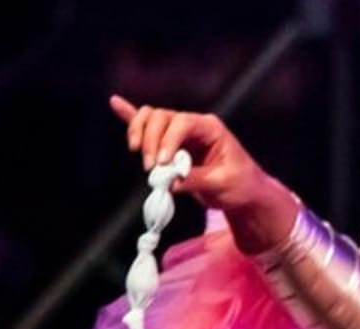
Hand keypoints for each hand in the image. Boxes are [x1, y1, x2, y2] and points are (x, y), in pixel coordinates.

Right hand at [109, 95, 298, 253]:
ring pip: (151, 119)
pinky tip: (115, 103)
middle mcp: (192, 125)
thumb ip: (195, 180)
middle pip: (161, 117)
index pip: (182, 123)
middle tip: (151, 169)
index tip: (162, 164)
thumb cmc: (239, 185)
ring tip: (140, 156)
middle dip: (150, 140)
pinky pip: (148, 126)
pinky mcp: (170, 144)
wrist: (243, 192)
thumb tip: (169, 181)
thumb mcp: (222, 184)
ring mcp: (180, 133)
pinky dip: (131, 116)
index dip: (168, 140)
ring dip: (139, 133)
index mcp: (210, 128)